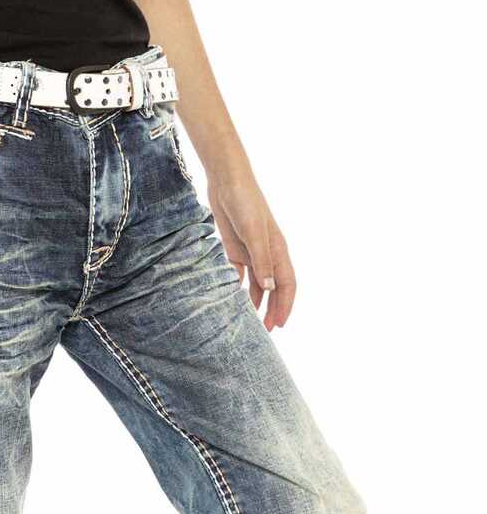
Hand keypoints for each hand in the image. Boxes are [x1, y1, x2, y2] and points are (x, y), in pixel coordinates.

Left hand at [208, 175, 296, 330]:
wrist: (227, 182)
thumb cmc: (245, 203)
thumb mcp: (254, 233)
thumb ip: (262, 261)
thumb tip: (270, 289)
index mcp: (278, 250)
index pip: (287, 284)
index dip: (285, 305)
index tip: (279, 325)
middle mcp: (267, 253)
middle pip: (274, 288)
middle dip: (272, 309)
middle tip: (265, 331)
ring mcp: (252, 252)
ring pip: (258, 284)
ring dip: (256, 302)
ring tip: (250, 320)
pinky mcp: (236, 248)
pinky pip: (241, 274)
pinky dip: (239, 287)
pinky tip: (233, 299)